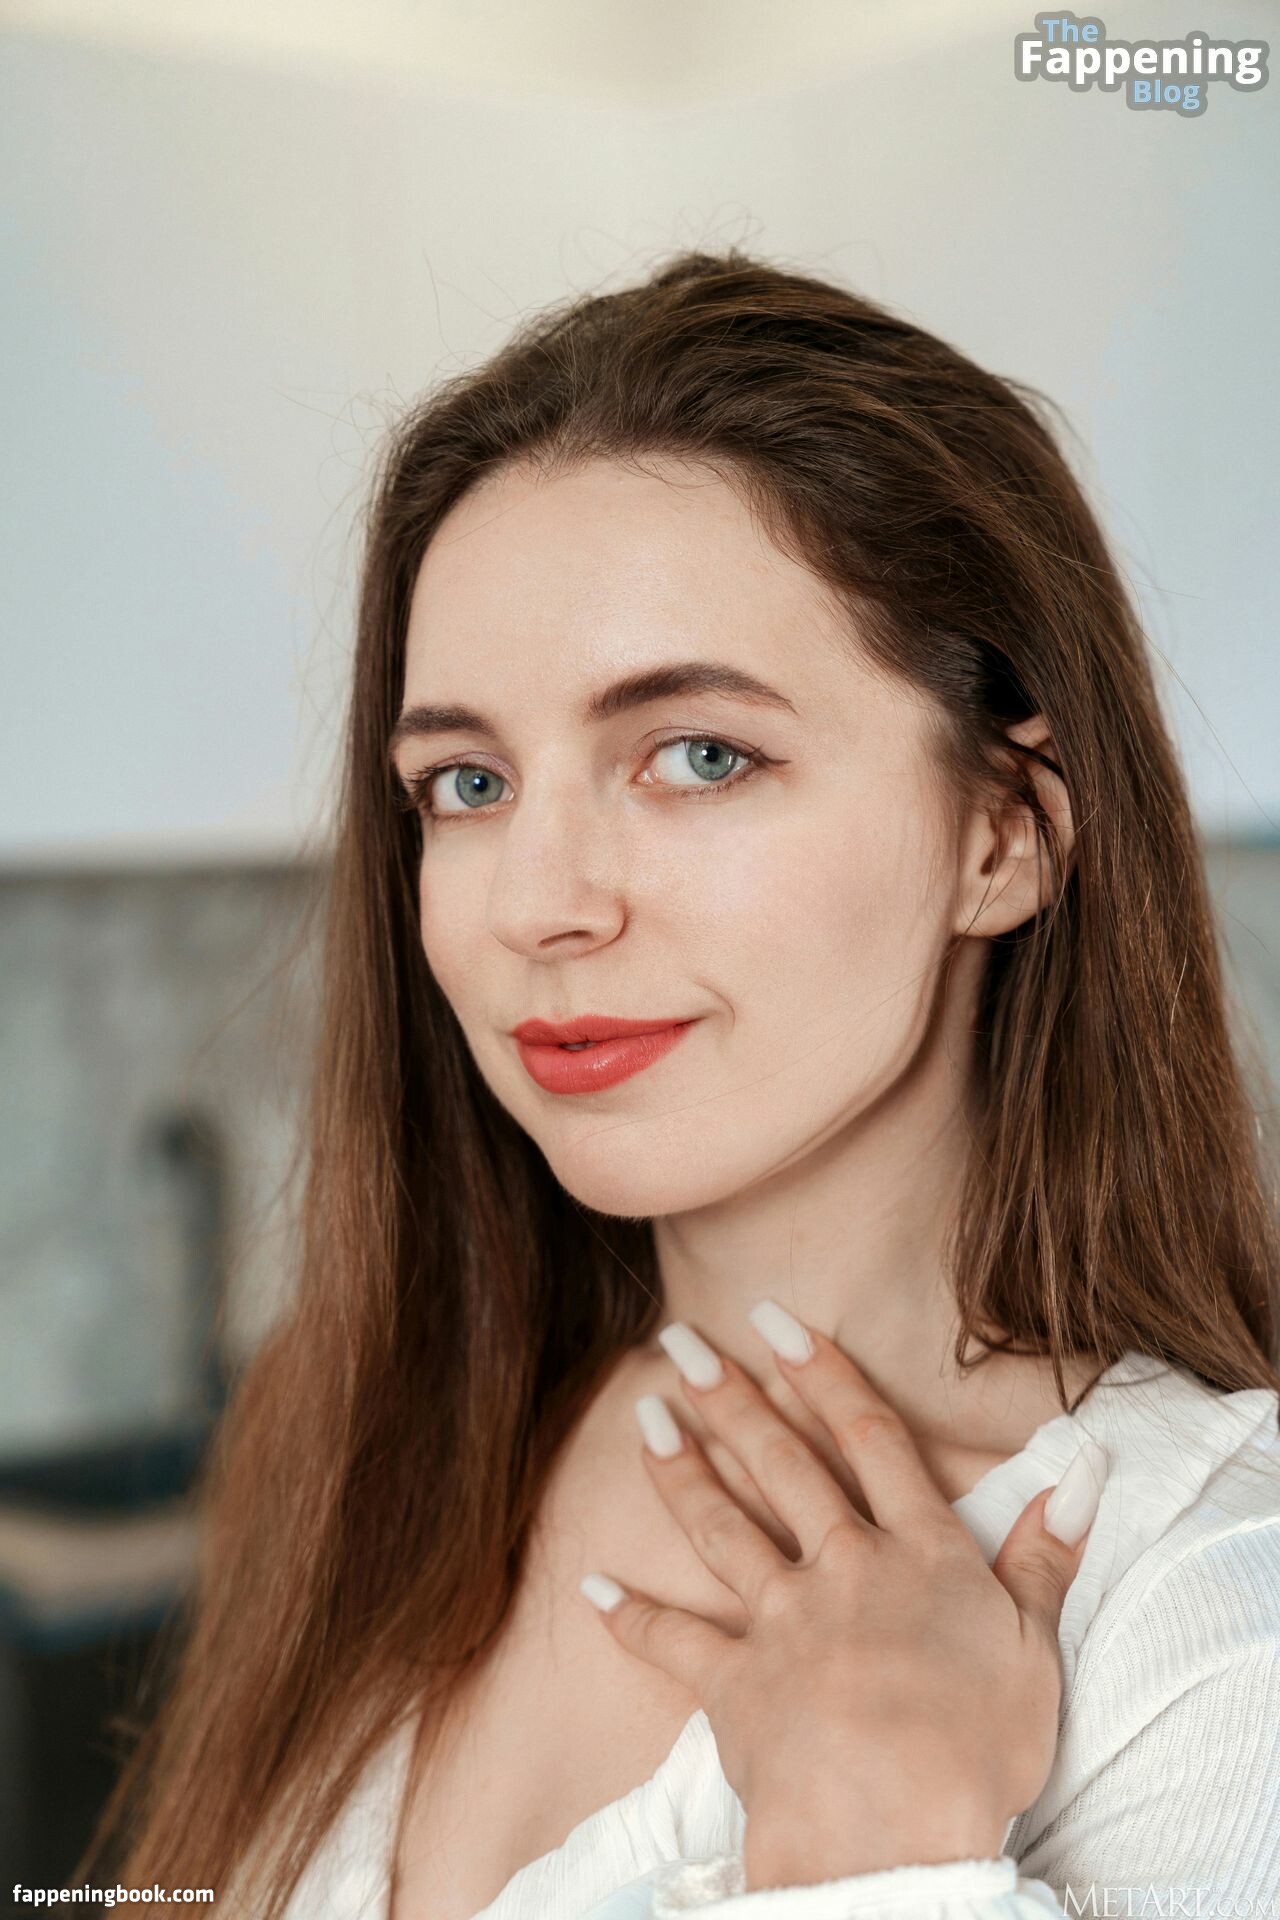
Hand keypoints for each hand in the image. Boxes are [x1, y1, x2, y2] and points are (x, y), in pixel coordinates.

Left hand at [577, 1304, 1107, 1890]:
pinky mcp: (734, 1684)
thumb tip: (1084, 1469)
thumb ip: (1048, 1553)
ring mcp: (782, 1622)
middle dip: (730, 1395)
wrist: (892, 1837)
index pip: (870, 1440)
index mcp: (920, 1555)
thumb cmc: (977, 1749)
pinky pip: (672, 1641)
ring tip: (642, 1415)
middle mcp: (844, 1568)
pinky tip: (592, 1584)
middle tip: (681, 1340)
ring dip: (679, 1469)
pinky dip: (629, 1614)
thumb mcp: (1036, 1646)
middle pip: (781, 1464)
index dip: (824, 1375)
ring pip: (721, 1526)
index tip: (778, 1321)